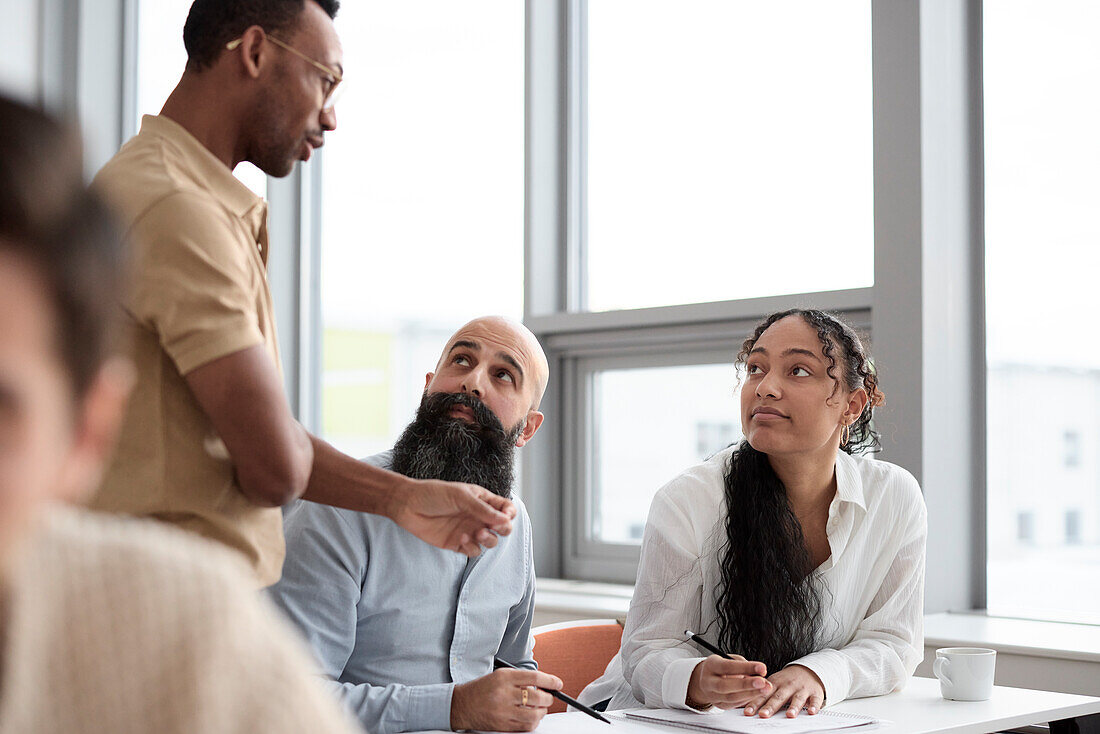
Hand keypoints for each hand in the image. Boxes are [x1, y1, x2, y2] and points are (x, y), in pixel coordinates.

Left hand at [388, 477, 516, 556]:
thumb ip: (483, 509)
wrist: (408, 505)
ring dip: (489, 539)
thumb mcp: (461, 496)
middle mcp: (478, 516)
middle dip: (504, 529)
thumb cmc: (433, 494)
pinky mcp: (457, 544)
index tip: (506, 515)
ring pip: (490, 541)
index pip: (505, 508)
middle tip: (496, 527)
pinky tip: (461, 537)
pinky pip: (473, 551)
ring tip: (478, 533)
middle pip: (502, 527)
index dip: (510, 513)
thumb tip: (505, 520)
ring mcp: (469, 530)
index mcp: (482, 500)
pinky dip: (472, 547)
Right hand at [450, 668, 562, 731]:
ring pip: (533, 714)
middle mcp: (504, 693)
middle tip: (549, 697)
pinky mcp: (502, 725)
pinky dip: (533, 722)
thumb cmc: (483, 688)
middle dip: (548, 698)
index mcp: (504, 677)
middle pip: (537, 697)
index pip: (534, 677)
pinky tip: (532, 717)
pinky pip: (525, 726)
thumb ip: (521, 679)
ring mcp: (503, 711)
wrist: (462, 705)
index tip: (558, 683)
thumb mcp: (500, 675)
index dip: (550, 681)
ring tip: (540, 708)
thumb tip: (544, 685)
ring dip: (542, 712)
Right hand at [686, 655, 770, 709]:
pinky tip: (757, 695)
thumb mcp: (729, 659)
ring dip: (751, 694)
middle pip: (726, 685)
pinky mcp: (719, 705)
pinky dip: (747, 699)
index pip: (728, 667)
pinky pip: (734, 704)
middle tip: (763, 682)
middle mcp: (708, 681)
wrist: (706, 679)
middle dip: (746, 685)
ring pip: (731, 698)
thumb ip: (743, 665)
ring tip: (766, 689)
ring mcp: (712, 695)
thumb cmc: (721, 667)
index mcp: (711, 666)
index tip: (762, 668)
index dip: (745, 668)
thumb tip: (760, 674)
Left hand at [743, 664, 824, 717]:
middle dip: (770, 706)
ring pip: (797, 698)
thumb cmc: (787, 681)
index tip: (748, 712)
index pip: (763, 694)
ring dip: (793, 706)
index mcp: (775, 684)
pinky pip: (815, 700)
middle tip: (763, 714)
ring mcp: (801, 689)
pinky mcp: (815, 693)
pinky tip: (812, 712)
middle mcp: (787, 686)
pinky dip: (814, 706)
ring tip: (789, 715)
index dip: (755, 703)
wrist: (808, 670)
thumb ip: (762, 694)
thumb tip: (743, 704)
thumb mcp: (774, 683)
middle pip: (778, 697)